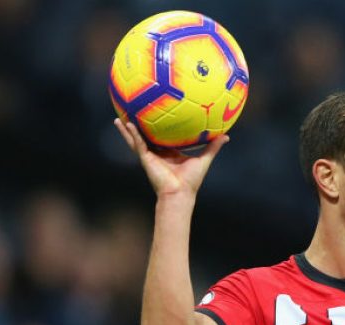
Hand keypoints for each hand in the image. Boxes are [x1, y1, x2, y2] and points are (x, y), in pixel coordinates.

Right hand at [114, 118, 228, 199]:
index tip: (158, 114)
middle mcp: (158, 153)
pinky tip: (126, 123)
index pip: (163, 137)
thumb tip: (226, 136)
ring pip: (136, 139)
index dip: (160, 127)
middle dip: (139, 126)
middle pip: (146, 136)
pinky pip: (137, 143)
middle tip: (133, 112)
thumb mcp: (204, 159)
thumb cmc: (191, 181)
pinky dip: (131, 134)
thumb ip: (213, 147)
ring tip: (118, 117)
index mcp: (169, 153)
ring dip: (127, 130)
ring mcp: (150, 156)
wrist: (180, 193)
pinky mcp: (145, 159)